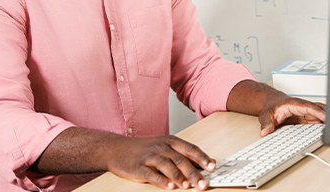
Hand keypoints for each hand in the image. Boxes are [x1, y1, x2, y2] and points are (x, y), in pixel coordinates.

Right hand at [31, 128, 215, 190]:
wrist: (117, 149)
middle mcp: (161, 147)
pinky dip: (161, 181)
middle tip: (203, 184)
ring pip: (167, 165)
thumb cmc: (145, 150)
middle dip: (194, 173)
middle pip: (180, 159)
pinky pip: (151, 174)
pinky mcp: (138, 167)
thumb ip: (184, 156)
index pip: (190, 149)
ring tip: (187, 186)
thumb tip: (208, 164)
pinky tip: (169, 187)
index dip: (202, 158)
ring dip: (178, 177)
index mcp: (171, 141)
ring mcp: (149, 156)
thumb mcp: (165, 148)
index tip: (213, 168)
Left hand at [258, 97, 325, 136]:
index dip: (318, 112)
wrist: (272, 103)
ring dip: (326, 121)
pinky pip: (317, 120)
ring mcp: (306, 112)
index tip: (326, 117)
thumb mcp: (265, 115)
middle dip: (327, 115)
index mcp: (295, 104)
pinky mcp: (307, 117)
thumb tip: (264, 132)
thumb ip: (266, 123)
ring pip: (320, 114)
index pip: (309, 107)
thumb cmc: (271, 107)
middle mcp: (302, 107)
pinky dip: (323, 125)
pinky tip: (326, 131)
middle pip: (318, 109)